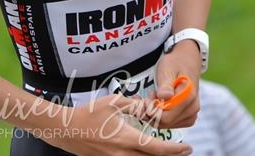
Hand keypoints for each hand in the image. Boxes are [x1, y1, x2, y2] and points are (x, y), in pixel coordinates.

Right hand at [47, 93, 191, 155]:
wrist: (66, 130)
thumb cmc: (88, 114)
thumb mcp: (113, 103)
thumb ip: (133, 105)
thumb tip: (147, 108)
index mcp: (127, 138)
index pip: (157, 148)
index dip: (175, 150)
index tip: (187, 147)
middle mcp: (123, 154)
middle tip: (183, 150)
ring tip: (166, 150)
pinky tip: (146, 151)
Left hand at [146, 41, 200, 128]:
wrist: (186, 62)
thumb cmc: (175, 64)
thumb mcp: (167, 70)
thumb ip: (165, 84)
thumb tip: (165, 96)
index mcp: (188, 98)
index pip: (165, 118)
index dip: (150, 110)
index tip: (145, 97)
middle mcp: (192, 110)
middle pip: (164, 123)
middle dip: (150, 111)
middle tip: (147, 95)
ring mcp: (191, 115)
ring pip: (165, 124)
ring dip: (154, 113)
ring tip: (153, 95)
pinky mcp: (187, 118)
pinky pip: (169, 123)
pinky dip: (159, 115)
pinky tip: (156, 102)